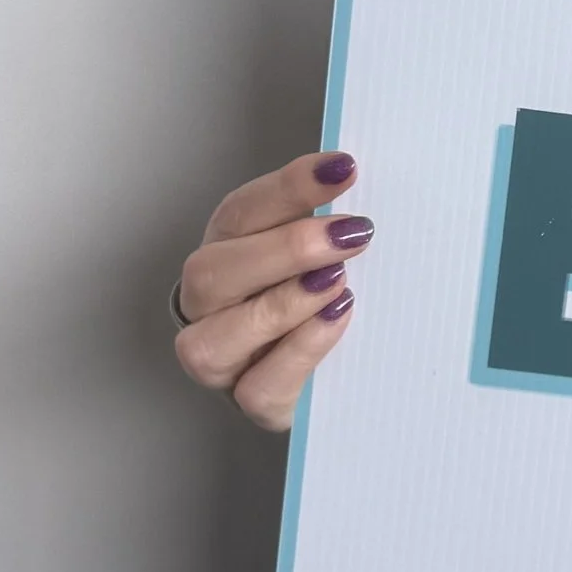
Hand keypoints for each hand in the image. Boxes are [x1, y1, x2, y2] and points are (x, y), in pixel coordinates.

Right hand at [172, 149, 368, 432]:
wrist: (329, 370)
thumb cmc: (322, 297)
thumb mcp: (325, 252)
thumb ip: (331, 223)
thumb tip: (362, 182)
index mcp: (226, 251)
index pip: (241, 213)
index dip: (290, 188)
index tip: (343, 169)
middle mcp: (210, 305)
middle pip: (213, 272)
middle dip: (285, 248)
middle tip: (351, 233)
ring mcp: (223, 360)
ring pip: (216, 338)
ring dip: (284, 304)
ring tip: (340, 282)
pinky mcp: (253, 402)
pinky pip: (258, 387)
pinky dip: (299, 351)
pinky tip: (336, 321)